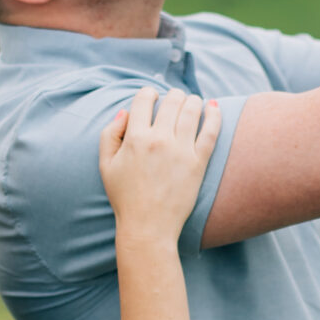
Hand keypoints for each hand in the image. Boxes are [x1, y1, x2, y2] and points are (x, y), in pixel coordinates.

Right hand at [100, 88, 220, 240]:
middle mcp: (159, 140)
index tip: (151, 97)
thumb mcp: (105, 165)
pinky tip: (213, 107)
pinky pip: (211, 131)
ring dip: (192, 100)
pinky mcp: (199, 163)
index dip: (148, 93)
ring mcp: (181, 151)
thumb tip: (125, 112)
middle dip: (173, 95)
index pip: (144, 100)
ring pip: (192, 111)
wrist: (148, 227)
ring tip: (192, 102)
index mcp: (135, 138)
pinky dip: (214, 115)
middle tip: (174, 99)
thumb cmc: (124, 197)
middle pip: (171, 101)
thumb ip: (110, 134)